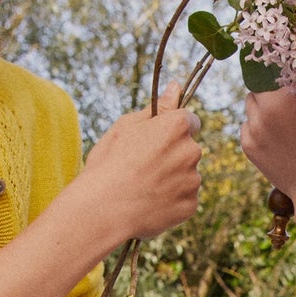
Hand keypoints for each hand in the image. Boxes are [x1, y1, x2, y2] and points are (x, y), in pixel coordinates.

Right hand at [82, 87, 202, 240]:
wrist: (103, 209)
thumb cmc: (109, 163)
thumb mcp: (127, 126)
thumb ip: (158, 108)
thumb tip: (176, 87)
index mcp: (178, 126)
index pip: (189, 120)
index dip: (171, 130)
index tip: (156, 140)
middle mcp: (192, 151)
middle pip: (188, 149)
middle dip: (172, 155)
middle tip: (143, 167)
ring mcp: (193, 180)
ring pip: (187, 175)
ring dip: (172, 179)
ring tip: (143, 188)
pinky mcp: (190, 206)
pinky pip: (184, 199)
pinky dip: (171, 201)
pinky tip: (150, 203)